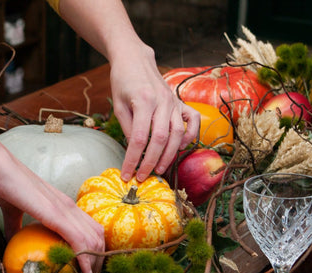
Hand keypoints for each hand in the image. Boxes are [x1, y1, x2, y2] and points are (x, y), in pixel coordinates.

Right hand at [0, 193, 104, 272]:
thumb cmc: (4, 185)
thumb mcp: (14, 212)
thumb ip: (17, 227)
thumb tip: (12, 243)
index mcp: (64, 206)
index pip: (91, 229)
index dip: (94, 251)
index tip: (86, 270)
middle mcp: (70, 207)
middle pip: (98, 237)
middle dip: (99, 262)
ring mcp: (65, 209)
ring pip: (93, 240)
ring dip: (94, 265)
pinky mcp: (56, 214)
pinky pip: (78, 239)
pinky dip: (85, 259)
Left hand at [109, 46, 199, 181]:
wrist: (134, 58)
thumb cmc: (122, 81)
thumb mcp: (118, 105)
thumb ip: (129, 127)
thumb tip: (135, 150)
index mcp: (143, 101)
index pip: (139, 138)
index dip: (132, 159)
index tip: (127, 174)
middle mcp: (162, 101)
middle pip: (160, 139)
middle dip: (151, 162)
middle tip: (142, 176)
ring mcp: (174, 101)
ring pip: (177, 133)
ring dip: (169, 155)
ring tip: (159, 169)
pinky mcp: (180, 101)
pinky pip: (193, 120)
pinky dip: (190, 135)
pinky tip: (180, 147)